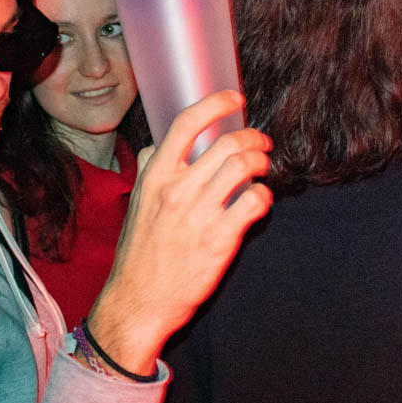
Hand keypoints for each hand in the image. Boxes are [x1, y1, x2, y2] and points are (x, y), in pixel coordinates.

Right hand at [87, 90, 272, 373]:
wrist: (138, 302)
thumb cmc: (139, 252)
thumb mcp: (137, 202)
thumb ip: (150, 169)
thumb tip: (162, 143)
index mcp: (155, 176)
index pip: (186, 124)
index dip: (216, 104)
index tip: (235, 99)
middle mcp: (177, 190)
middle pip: (228, 144)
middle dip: (253, 139)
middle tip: (261, 144)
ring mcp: (200, 214)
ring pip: (244, 167)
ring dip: (261, 163)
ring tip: (263, 168)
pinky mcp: (220, 239)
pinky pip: (255, 202)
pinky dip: (265, 196)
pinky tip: (260, 201)